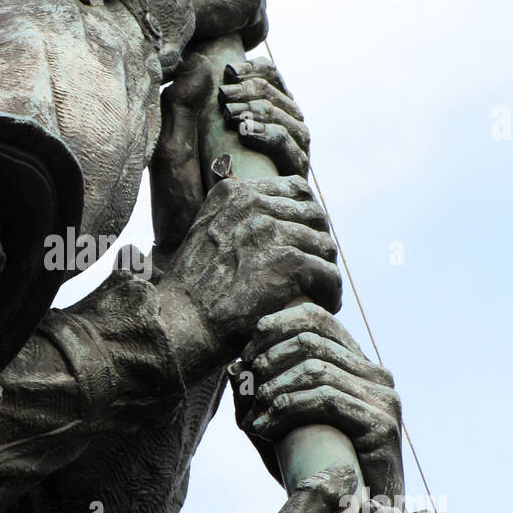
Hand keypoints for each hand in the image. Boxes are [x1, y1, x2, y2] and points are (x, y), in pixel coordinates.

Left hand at [150, 55, 310, 259]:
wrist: (182, 247)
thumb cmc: (175, 200)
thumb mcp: (171, 145)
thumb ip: (181, 103)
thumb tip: (202, 62)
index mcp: (252, 129)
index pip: (273, 87)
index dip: (260, 72)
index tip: (230, 71)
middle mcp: (275, 147)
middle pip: (288, 101)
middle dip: (260, 89)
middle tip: (228, 95)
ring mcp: (285, 168)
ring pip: (296, 123)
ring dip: (268, 109)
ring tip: (235, 114)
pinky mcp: (290, 190)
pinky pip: (295, 153)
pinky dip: (274, 135)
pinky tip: (246, 132)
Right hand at [155, 176, 339, 379]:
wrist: (181, 322)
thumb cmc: (193, 289)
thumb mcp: (207, 233)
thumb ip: (237, 218)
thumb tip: (275, 216)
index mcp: (234, 193)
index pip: (296, 189)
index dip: (307, 217)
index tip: (306, 241)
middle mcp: (252, 204)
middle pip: (315, 215)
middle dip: (319, 244)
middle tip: (316, 271)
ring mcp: (270, 231)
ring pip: (325, 245)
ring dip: (325, 271)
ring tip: (320, 292)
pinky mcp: (286, 262)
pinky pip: (329, 274)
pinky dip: (330, 294)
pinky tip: (324, 306)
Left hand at [233, 302, 403, 499]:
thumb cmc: (314, 471)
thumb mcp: (276, 426)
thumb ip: (257, 397)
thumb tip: (235, 367)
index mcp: (357, 365)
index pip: (317, 317)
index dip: (276, 326)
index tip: (246, 354)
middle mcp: (377, 374)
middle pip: (312, 338)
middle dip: (268, 359)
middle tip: (246, 389)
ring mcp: (384, 398)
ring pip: (316, 368)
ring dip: (273, 389)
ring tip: (252, 415)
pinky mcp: (383, 425)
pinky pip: (326, 399)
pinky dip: (287, 409)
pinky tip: (263, 429)